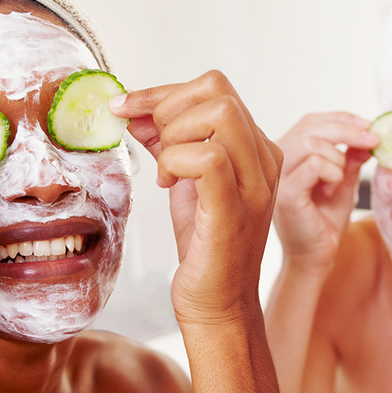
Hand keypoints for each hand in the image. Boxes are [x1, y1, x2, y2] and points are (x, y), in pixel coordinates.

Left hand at [110, 71, 280, 324]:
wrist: (219, 304)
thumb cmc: (206, 246)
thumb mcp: (184, 183)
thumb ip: (168, 142)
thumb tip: (137, 110)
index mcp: (256, 149)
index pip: (215, 88)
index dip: (164, 92)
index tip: (127, 108)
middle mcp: (264, 160)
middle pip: (218, 90)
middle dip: (168, 106)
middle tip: (154, 145)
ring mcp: (255, 184)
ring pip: (218, 113)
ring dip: (173, 134)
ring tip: (165, 172)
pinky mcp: (233, 209)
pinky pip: (207, 158)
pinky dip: (174, 161)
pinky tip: (167, 185)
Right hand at [274, 112, 376, 272]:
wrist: (317, 257)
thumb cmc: (326, 221)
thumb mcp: (343, 181)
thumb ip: (350, 157)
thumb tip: (368, 134)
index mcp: (287, 152)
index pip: (311, 121)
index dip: (342, 119)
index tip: (371, 127)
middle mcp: (276, 160)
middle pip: (311, 126)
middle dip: (349, 130)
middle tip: (374, 141)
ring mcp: (278, 176)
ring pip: (311, 142)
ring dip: (338, 158)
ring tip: (339, 181)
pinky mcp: (286, 193)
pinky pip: (314, 164)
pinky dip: (332, 173)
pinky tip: (331, 190)